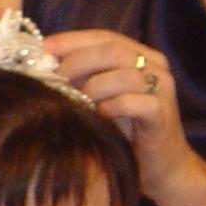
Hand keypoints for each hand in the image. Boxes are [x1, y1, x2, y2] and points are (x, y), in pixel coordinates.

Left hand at [45, 30, 197, 200]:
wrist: (159, 168)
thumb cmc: (124, 133)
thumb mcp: (99, 100)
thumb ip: (81, 80)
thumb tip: (45, 67)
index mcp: (139, 56)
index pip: (103, 36)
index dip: (71, 40)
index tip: (44, 49)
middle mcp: (154, 66)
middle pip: (112, 50)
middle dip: (77, 62)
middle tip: (55, 79)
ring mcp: (161, 89)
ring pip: (123, 74)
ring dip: (93, 87)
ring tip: (77, 103)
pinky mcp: (162, 114)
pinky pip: (134, 102)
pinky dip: (111, 107)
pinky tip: (99, 117)